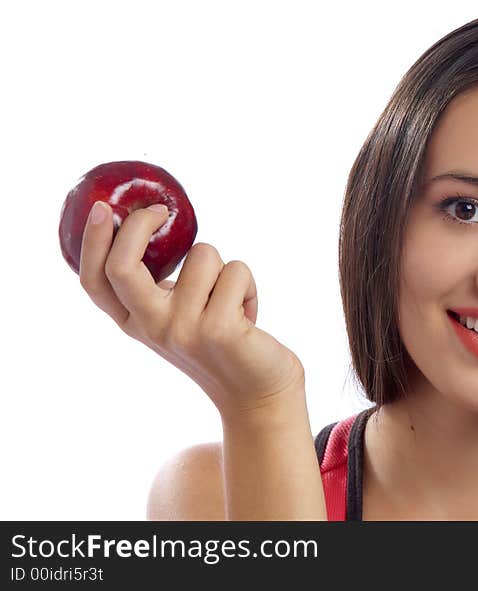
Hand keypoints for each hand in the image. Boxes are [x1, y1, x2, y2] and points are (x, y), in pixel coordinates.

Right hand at [78, 201, 304, 415]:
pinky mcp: (219, 329)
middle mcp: (152, 328)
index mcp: (137, 323)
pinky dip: (249, 286)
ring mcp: (183, 329)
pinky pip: (236, 271)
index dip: (92, 243)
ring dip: (226, 269)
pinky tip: (249, 316)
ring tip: (232, 302)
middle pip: (124, 266)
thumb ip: (159, 288)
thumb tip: (150, 229)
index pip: (95, 283)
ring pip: (203, 254)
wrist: (258, 394)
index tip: (100, 209)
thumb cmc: (223, 345)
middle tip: (160, 212)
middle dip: (138, 226)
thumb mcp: (179, 318)